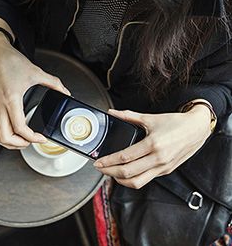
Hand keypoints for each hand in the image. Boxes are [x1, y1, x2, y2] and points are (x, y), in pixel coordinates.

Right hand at [0, 32, 70, 148]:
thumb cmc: (10, 61)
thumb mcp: (36, 72)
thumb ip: (53, 83)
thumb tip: (64, 91)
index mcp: (11, 99)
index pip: (19, 128)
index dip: (32, 137)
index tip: (41, 138)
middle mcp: (0, 106)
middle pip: (5, 137)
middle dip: (19, 145)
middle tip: (31, 142)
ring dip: (7, 143)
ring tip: (21, 141)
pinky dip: (1, 134)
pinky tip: (11, 132)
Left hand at [94, 106, 211, 188]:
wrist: (196, 129)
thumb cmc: (176, 123)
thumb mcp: (150, 118)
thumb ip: (128, 116)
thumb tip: (113, 112)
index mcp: (153, 144)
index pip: (124, 157)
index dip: (108, 161)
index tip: (98, 162)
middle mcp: (158, 159)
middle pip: (128, 173)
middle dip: (110, 172)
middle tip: (100, 168)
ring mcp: (163, 167)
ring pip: (137, 182)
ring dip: (120, 180)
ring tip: (111, 173)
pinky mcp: (166, 171)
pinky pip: (146, 180)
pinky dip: (133, 179)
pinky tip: (126, 173)